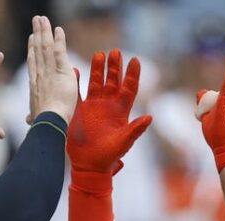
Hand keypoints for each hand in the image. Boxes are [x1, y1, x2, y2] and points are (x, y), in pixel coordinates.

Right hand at [26, 15, 76, 123]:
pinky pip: (59, 51)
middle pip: (37, 49)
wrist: (49, 123)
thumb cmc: (42, 125)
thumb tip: (28, 119)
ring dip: (45, 31)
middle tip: (37, 20)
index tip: (32, 38)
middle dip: (37, 33)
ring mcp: (49, 71)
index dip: (32, 48)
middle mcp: (39, 74)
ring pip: (46, 46)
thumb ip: (32, 115)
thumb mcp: (35, 118)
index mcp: (34, 84)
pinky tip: (58, 29)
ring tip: (43, 18)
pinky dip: (59, 39)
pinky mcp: (60, 71)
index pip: (33, 62)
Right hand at [66, 49, 151, 174]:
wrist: (89, 165)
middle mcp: (108, 105)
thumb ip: (135, 130)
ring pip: (96, 82)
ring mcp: (93, 107)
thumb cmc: (109, 156)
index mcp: (121, 111)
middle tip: (115, 51)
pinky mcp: (79, 111)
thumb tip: (150, 117)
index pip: (129, 88)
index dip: (132, 74)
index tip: (135, 60)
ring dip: (98, 69)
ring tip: (99, 54)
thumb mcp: (124, 142)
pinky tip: (74, 70)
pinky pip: (77, 93)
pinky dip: (76, 82)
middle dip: (115, 67)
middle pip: (113, 81)